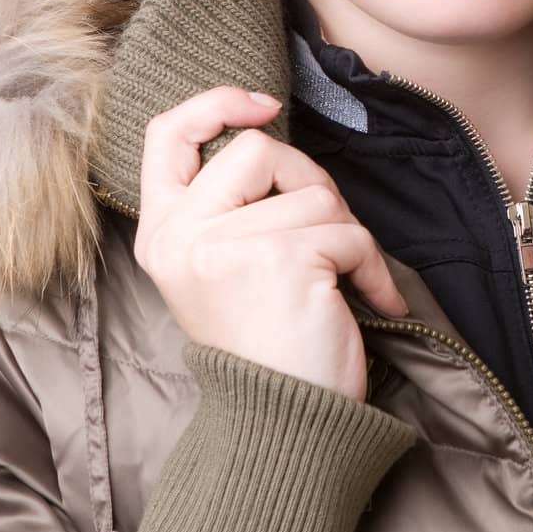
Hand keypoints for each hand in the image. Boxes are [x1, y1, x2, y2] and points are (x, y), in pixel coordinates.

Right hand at [133, 86, 410, 401]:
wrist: (282, 428)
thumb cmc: (265, 346)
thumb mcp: (221, 268)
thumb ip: (226, 206)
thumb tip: (269, 132)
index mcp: (161, 234)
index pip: (167, 135)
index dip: (217, 103)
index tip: (264, 105)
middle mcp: (181, 237)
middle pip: (257, 149)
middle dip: (308, 181)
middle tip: (324, 234)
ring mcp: (225, 246)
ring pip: (313, 192)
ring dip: (345, 233)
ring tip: (337, 282)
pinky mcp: (278, 259)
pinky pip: (347, 232)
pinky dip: (371, 266)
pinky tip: (369, 301)